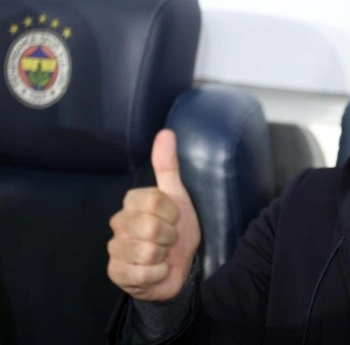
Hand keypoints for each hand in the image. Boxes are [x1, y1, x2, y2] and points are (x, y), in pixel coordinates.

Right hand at [107, 129, 200, 301]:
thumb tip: (166, 132)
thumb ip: (168, 167)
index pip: (153, 200)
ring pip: (147, 251)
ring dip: (164, 256)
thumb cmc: (176, 231)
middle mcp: (118, 223)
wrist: (177, 269)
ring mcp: (115, 249)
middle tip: (170, 240)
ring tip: (163, 255)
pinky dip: (158, 274)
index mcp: (132, 202)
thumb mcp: (178, 198)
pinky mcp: (116, 273)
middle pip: (151, 227)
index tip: (174, 219)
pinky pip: (142, 274)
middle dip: (170, 236)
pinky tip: (157, 270)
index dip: (171, 213)